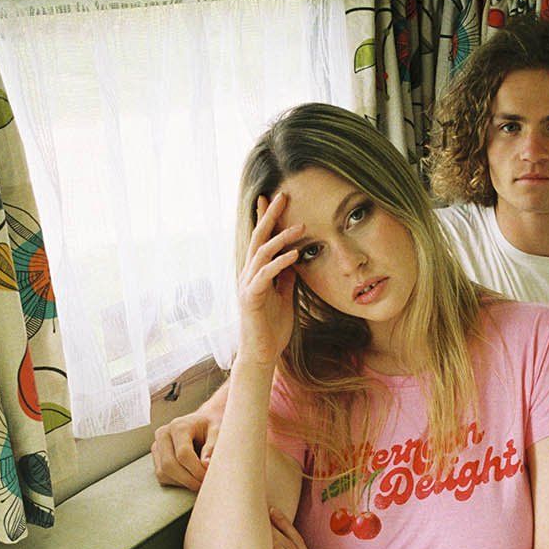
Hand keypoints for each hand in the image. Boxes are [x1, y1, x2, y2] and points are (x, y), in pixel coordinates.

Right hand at [152, 409, 220, 489]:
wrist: (202, 423)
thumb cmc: (211, 427)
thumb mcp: (218, 431)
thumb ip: (213, 446)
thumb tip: (206, 465)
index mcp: (179, 426)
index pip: (183, 454)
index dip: (196, 470)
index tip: (209, 477)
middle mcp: (163, 434)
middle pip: (169, 465)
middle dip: (188, 480)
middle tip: (204, 485)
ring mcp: (157, 446)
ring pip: (163, 473)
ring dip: (182, 483)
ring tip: (199, 482)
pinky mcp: (156, 457)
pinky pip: (162, 476)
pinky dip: (177, 482)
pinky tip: (191, 478)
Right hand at [238, 191, 303, 365]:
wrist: (262, 353)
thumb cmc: (272, 327)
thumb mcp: (285, 297)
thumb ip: (286, 278)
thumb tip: (294, 259)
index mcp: (256, 272)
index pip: (261, 239)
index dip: (265, 218)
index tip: (273, 198)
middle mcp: (248, 274)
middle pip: (258, 238)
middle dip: (270, 216)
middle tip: (282, 195)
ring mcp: (247, 285)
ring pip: (261, 253)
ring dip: (281, 238)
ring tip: (301, 227)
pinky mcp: (251, 298)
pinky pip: (265, 275)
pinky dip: (280, 263)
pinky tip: (294, 255)